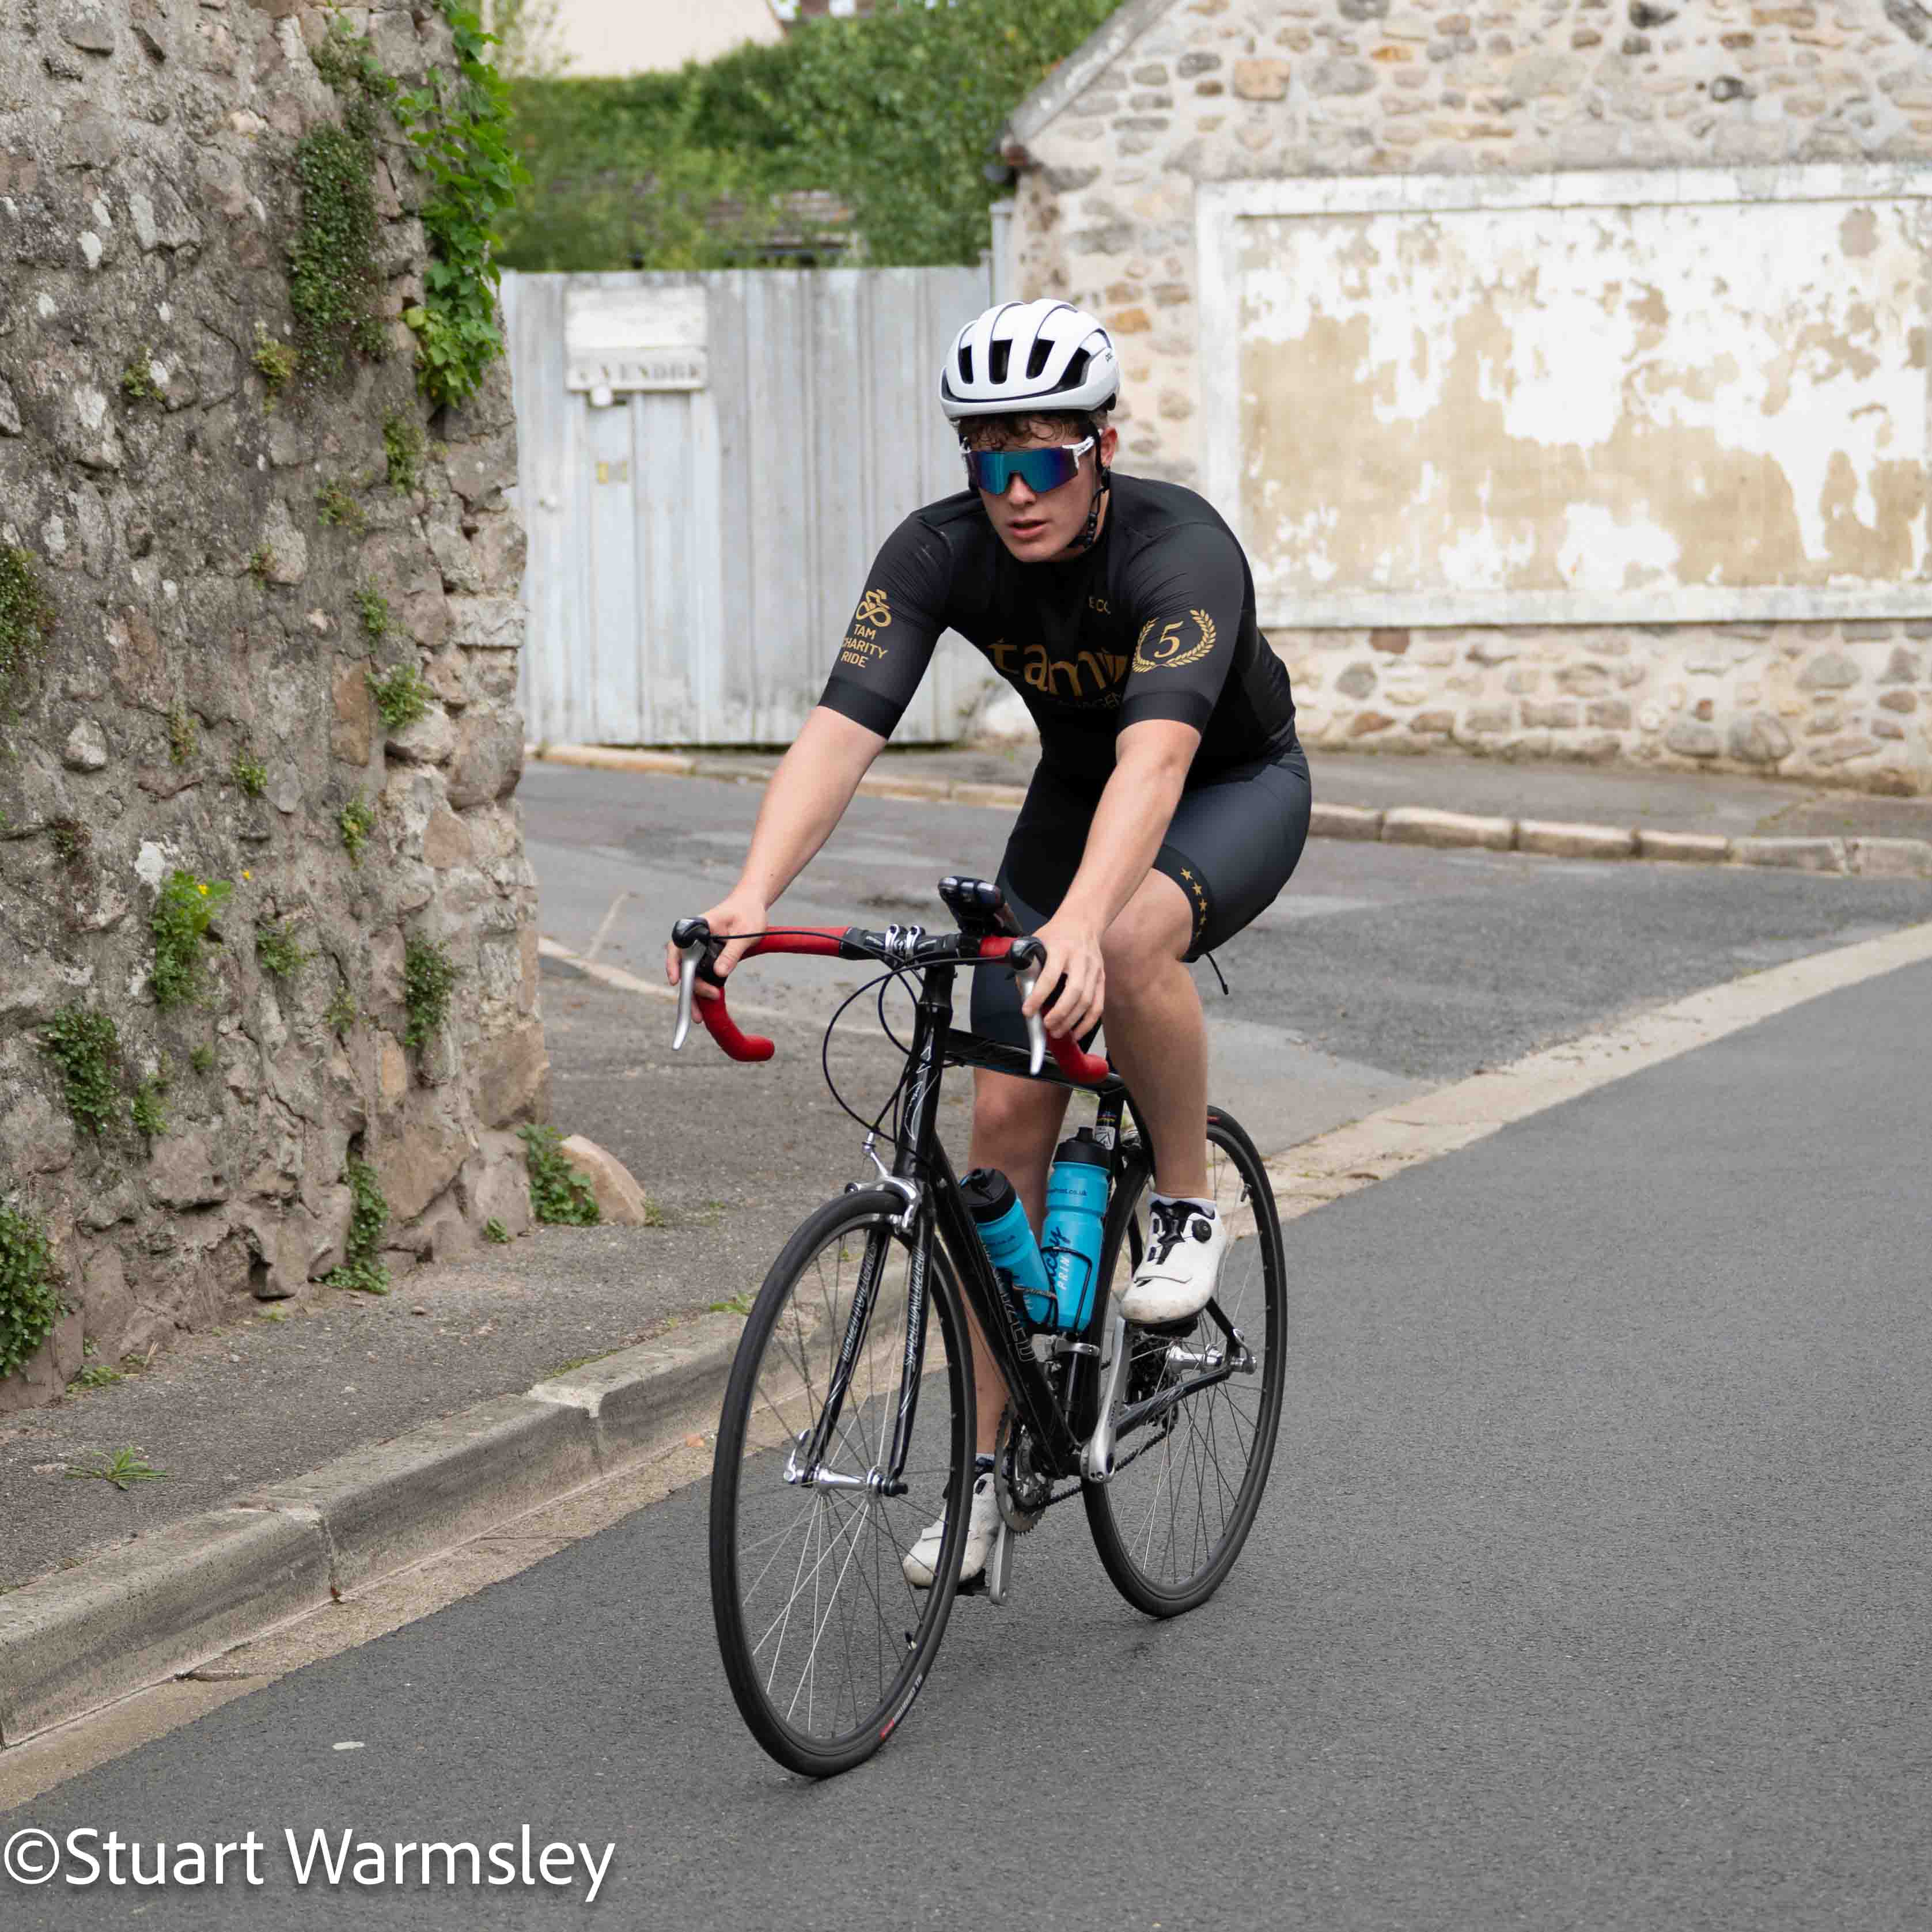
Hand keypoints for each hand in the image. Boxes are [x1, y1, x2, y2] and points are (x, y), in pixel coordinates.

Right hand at [664, 891, 768, 1001]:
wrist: (752, 906)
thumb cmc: (748, 914)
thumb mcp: (745, 933)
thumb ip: (731, 953)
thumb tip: (719, 973)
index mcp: (699, 928)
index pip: (679, 946)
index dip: (674, 964)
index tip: (675, 981)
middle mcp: (695, 940)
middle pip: (684, 967)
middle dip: (690, 988)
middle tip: (706, 1003)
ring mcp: (700, 950)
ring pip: (691, 975)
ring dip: (694, 995)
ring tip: (698, 1017)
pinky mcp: (708, 958)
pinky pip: (701, 976)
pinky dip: (702, 991)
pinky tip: (704, 1009)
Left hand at [1021, 911, 1104, 1040]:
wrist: (1083, 921)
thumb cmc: (1056, 935)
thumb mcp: (1036, 942)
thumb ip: (1029, 967)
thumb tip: (1024, 995)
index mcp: (1060, 949)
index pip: (1050, 976)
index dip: (1038, 996)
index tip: (1027, 1011)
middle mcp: (1080, 960)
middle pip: (1074, 992)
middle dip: (1059, 1013)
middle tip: (1046, 1026)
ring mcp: (1094, 970)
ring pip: (1087, 1001)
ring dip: (1072, 1021)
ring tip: (1057, 1032)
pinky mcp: (1102, 979)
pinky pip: (1098, 1005)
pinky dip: (1087, 1022)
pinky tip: (1076, 1032)